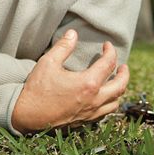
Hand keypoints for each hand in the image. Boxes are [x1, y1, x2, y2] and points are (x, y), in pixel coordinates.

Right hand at [12, 29, 129, 132]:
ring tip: (115, 82)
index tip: (107, 46)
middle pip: (120, 85)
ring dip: (119, 90)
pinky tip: (103, 98)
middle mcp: (95, 99)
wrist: (29, 115)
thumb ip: (63, 47)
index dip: (110, 52)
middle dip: (124, 73)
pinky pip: (106, 112)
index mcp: (88, 83)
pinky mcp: (86, 120)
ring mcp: (91, 112)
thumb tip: (73, 34)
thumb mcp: (48, 63)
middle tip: (122, 66)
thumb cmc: (38, 89)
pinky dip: (110, 103)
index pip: (108, 64)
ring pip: (116, 102)